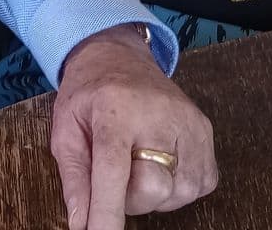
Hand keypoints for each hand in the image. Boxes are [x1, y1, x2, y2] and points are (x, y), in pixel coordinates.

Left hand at [50, 26, 216, 229]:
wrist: (119, 57)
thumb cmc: (88, 94)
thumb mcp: (65, 128)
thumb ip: (73, 178)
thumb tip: (80, 223)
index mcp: (116, 109)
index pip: (115, 170)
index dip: (108, 212)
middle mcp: (159, 114)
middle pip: (152, 189)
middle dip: (129, 199)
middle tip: (115, 174)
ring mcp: (189, 123)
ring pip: (178, 193)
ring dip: (153, 193)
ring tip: (137, 162)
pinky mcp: (206, 132)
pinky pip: (198, 185)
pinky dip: (176, 186)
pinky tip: (159, 162)